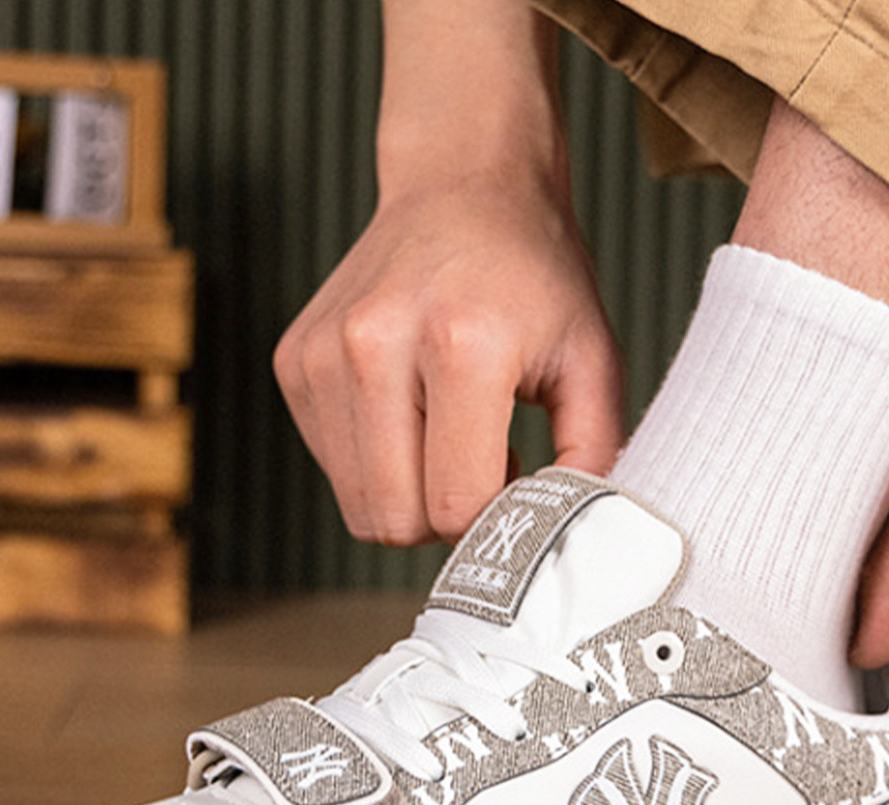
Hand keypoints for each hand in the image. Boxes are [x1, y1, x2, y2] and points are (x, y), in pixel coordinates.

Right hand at [274, 172, 622, 544]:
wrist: (464, 183)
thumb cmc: (534, 277)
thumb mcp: (593, 360)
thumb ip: (593, 454)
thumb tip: (576, 536)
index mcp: (460, 345)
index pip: (456, 507)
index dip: (493, 518)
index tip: (516, 475)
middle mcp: (376, 344)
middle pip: (396, 520)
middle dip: (444, 518)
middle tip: (481, 464)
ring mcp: (323, 353)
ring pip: (359, 506)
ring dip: (409, 493)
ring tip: (447, 434)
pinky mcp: (294, 362)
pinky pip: (333, 469)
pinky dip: (376, 462)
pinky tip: (410, 412)